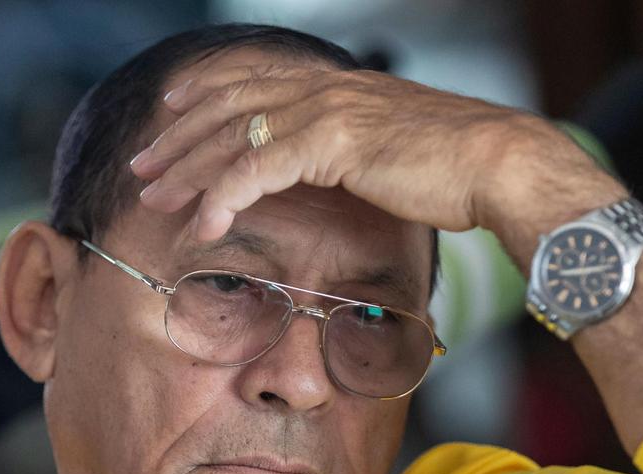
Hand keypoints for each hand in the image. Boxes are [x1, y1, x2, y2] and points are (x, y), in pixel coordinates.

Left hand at [129, 65, 625, 257]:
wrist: (500, 163)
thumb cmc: (457, 167)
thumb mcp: (393, 148)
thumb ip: (355, 149)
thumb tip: (341, 168)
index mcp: (336, 86)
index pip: (252, 80)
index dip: (204, 92)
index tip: (170, 109)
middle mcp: (324, 88)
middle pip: (228, 106)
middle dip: (178, 137)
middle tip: (142, 164)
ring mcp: (326, 110)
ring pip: (233, 136)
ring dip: (186, 168)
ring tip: (152, 196)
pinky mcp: (332, 142)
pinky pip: (259, 171)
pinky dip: (223, 197)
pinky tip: (201, 224)